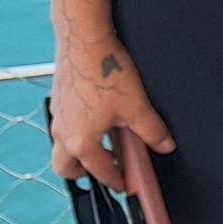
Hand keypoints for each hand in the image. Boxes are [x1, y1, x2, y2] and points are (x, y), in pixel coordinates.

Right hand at [49, 40, 174, 188]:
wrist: (83, 39)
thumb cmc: (106, 71)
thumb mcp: (136, 105)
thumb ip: (152, 130)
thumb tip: (165, 145)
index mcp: (82, 142)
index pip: (100, 172)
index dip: (116, 180)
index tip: (124, 184)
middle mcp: (63, 133)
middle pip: (66, 168)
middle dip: (84, 174)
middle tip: (105, 168)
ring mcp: (57, 116)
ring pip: (61, 147)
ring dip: (79, 152)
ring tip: (103, 142)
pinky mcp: (58, 100)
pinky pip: (63, 126)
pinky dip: (76, 130)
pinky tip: (96, 115)